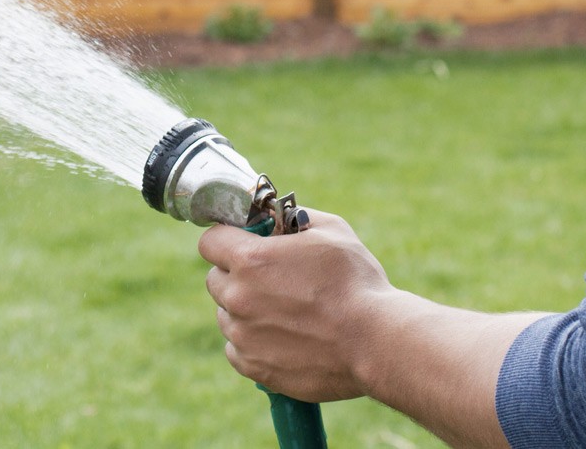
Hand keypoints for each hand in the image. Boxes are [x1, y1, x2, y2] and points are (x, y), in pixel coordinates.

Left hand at [198, 208, 401, 402]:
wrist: (375, 342)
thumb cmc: (356, 283)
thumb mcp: (330, 230)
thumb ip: (293, 219)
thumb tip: (275, 218)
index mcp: (250, 259)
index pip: (210, 242)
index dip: (226, 239)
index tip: (240, 243)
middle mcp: (238, 297)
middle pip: (215, 280)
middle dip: (236, 276)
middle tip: (271, 279)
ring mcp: (243, 335)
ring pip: (226, 315)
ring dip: (244, 310)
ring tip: (285, 312)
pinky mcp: (253, 366)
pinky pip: (235, 349)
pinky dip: (252, 343)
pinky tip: (282, 337)